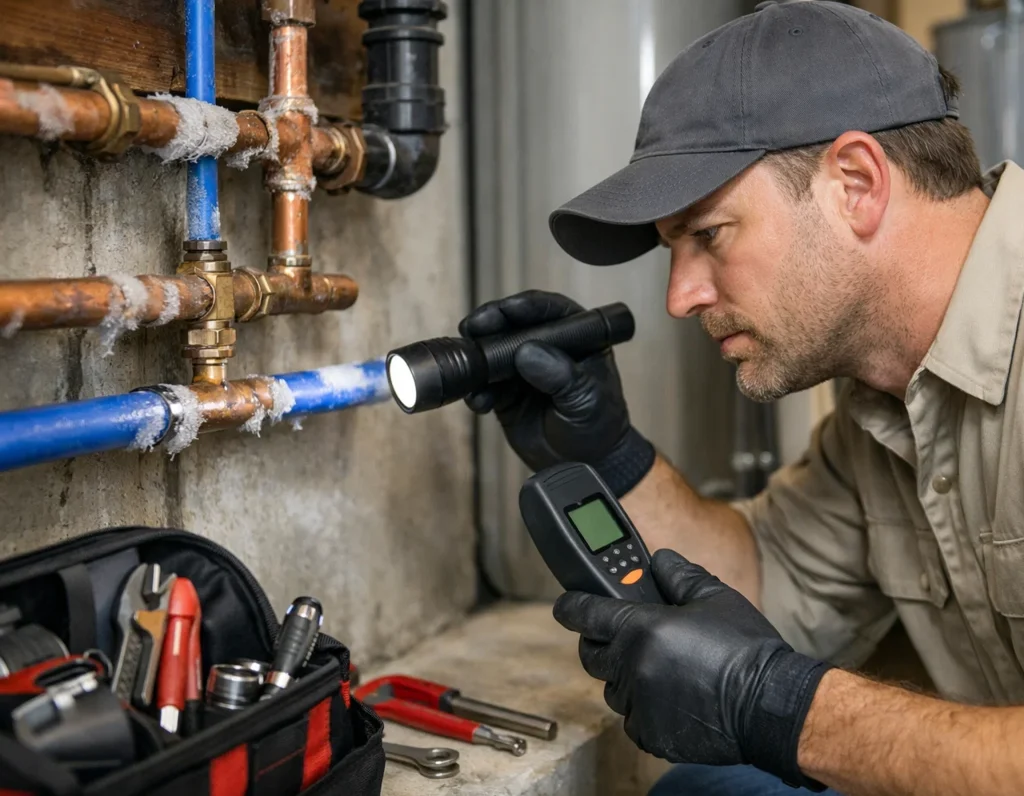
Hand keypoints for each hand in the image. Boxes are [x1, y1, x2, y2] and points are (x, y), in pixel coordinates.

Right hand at [459, 290, 653, 495]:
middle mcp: (547, 347)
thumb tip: (527, 352)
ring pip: (493, 352)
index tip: (505, 310)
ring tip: (471, 367)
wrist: (588, 465)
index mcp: (576, 339)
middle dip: (491, 324)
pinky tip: (480, 402)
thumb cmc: (599, 427)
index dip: (525, 306)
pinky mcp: (505, 393)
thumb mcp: (587, 400)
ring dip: (478, 357)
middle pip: (514, 324)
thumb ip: (560, 375)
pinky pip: (484, 386)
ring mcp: (523, 369)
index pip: (550, 311)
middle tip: (474, 328)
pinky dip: (477, 391)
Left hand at [553, 550, 832, 789]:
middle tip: (622, 636)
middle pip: (592, 654)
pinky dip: (643, 707)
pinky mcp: (651, 734)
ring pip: (612, 687)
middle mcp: (632, 667)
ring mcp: (640, 704)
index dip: (571, 607)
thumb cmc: (746, 648)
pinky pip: (632, 717)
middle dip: (601, 642)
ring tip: (659, 668)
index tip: (565, 606)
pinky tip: (671, 696)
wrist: (772, 705)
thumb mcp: (714, 597)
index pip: (585, 614)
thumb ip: (678, 575)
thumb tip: (659, 560)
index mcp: (642, 628)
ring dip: (625, 676)